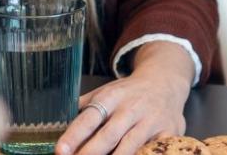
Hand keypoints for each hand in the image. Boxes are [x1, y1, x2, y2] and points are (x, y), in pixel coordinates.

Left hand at [56, 43, 194, 154]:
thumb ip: (84, 106)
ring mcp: (151, 120)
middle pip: (108, 135)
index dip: (74, 135)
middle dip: (90, 153)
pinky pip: (153, 150)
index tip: (60, 150)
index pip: (89, 118)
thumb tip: (58, 123)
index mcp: (111, 97)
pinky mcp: (168, 131)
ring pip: (130, 146)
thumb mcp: (105, 91)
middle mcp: (131, 107)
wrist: (165, 80)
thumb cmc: (129, 91)